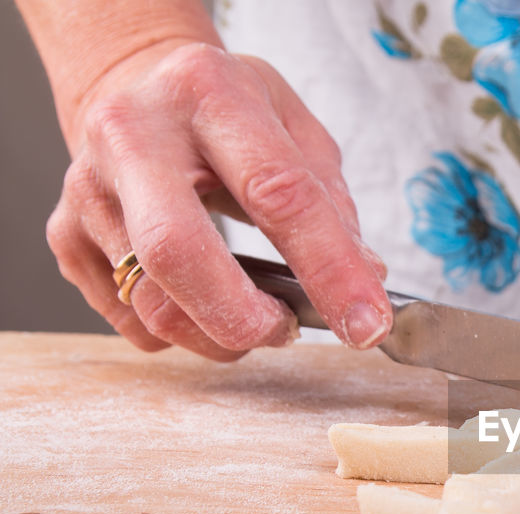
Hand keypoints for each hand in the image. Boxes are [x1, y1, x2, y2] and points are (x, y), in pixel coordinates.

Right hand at [46, 40, 390, 360]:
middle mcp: (133, 134)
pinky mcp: (64, 233)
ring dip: (220, 334)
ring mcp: (88, 186)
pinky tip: (201, 298)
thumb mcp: (296, 131)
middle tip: (286, 331)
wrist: (136, 87)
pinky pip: (128, 319)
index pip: (277, 195)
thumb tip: (366, 281)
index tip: (368, 322)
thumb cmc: (226, 115)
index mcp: (209, 93)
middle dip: (245, 318)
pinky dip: (180, 329)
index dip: (330, 270)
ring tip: (254, 316)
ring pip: (150, 303)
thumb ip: (334, 205)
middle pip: (178, 254)